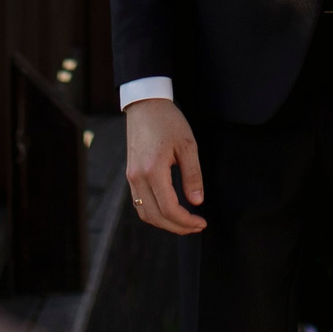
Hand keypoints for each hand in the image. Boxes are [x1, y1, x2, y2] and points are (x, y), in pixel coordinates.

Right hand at [123, 98, 205, 234]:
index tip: (201, 222)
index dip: (186, 221)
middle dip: (177, 227)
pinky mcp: (130, 175)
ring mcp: (131, 177)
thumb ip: (193, 175)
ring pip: (145, 213)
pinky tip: (169, 211)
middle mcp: (138, 177)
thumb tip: (197, 202)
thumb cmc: (168, 121)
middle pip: (155, 216)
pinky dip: (154, 213)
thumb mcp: (188, 145)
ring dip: (164, 223)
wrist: (145, 105)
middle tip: (196, 226)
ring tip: (184, 222)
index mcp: (153, 170)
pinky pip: (140, 203)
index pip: (169, 208)